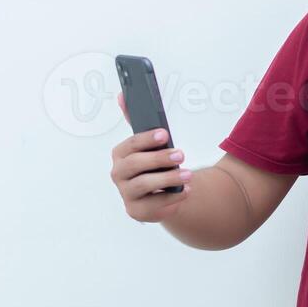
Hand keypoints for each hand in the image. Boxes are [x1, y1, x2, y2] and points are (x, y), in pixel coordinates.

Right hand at [111, 91, 193, 221]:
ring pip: (144, 185)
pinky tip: (186, 190)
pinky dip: (172, 198)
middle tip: (181, 154)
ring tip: (188, 175)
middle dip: (158, 158)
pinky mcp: (137, 211)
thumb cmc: (155, 165)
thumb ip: (138, 122)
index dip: (146, 139)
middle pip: (134, 165)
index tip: (165, 134)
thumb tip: (123, 95)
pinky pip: (154, 205)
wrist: (162, 194)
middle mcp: (119, 174)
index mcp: (121, 154)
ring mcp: (126, 194)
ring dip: (167, 179)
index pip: (130, 145)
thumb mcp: (150, 144)